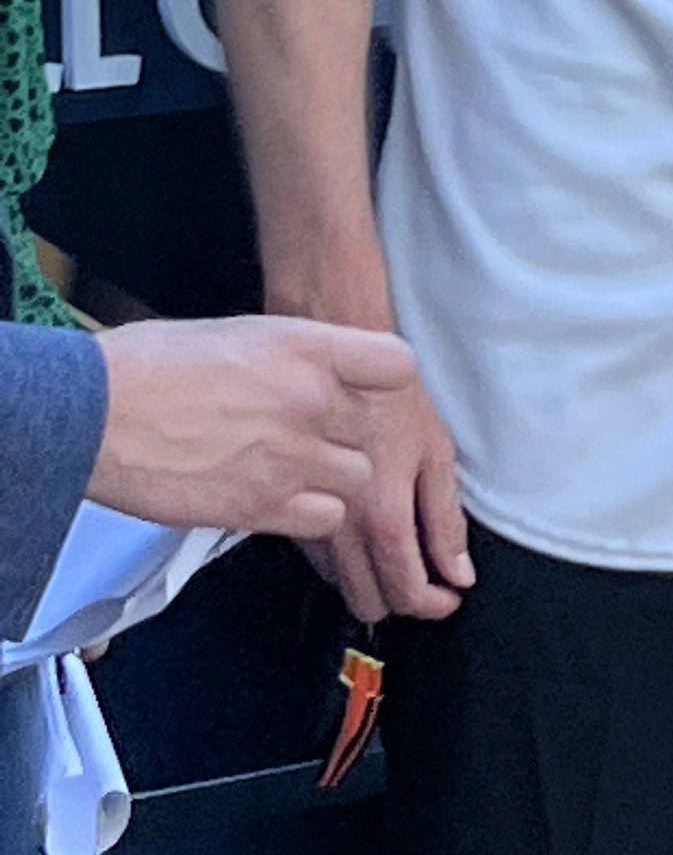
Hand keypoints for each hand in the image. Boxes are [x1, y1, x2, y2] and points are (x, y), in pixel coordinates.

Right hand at [88, 314, 422, 551]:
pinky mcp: (264, 507)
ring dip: (332, 480)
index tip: (368, 394)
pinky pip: (325, 520)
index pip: (395, 365)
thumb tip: (317, 372)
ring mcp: (291, 457)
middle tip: (306, 438)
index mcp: (304, 346)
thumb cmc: (148, 366)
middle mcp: (308, 400)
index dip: (383, 384)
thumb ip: (293, 357)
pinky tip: (276, 498)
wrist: (94, 413)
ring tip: (287, 470)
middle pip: (374, 429)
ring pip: (358, 480)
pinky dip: (310, 516)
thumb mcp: (239, 334)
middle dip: (345, 437)